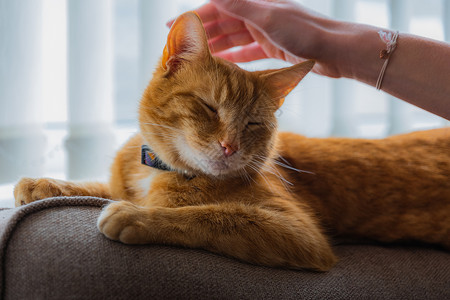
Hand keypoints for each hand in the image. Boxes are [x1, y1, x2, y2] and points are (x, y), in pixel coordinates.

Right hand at [168, 0, 342, 77]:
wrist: (333, 51)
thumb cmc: (303, 32)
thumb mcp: (267, 17)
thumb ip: (238, 5)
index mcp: (255, 3)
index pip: (218, 7)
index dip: (195, 16)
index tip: (174, 26)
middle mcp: (258, 14)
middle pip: (223, 23)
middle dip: (203, 33)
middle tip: (181, 47)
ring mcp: (265, 31)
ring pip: (234, 38)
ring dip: (216, 46)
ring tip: (198, 57)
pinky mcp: (272, 47)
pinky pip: (247, 52)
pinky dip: (234, 57)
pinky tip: (223, 64)